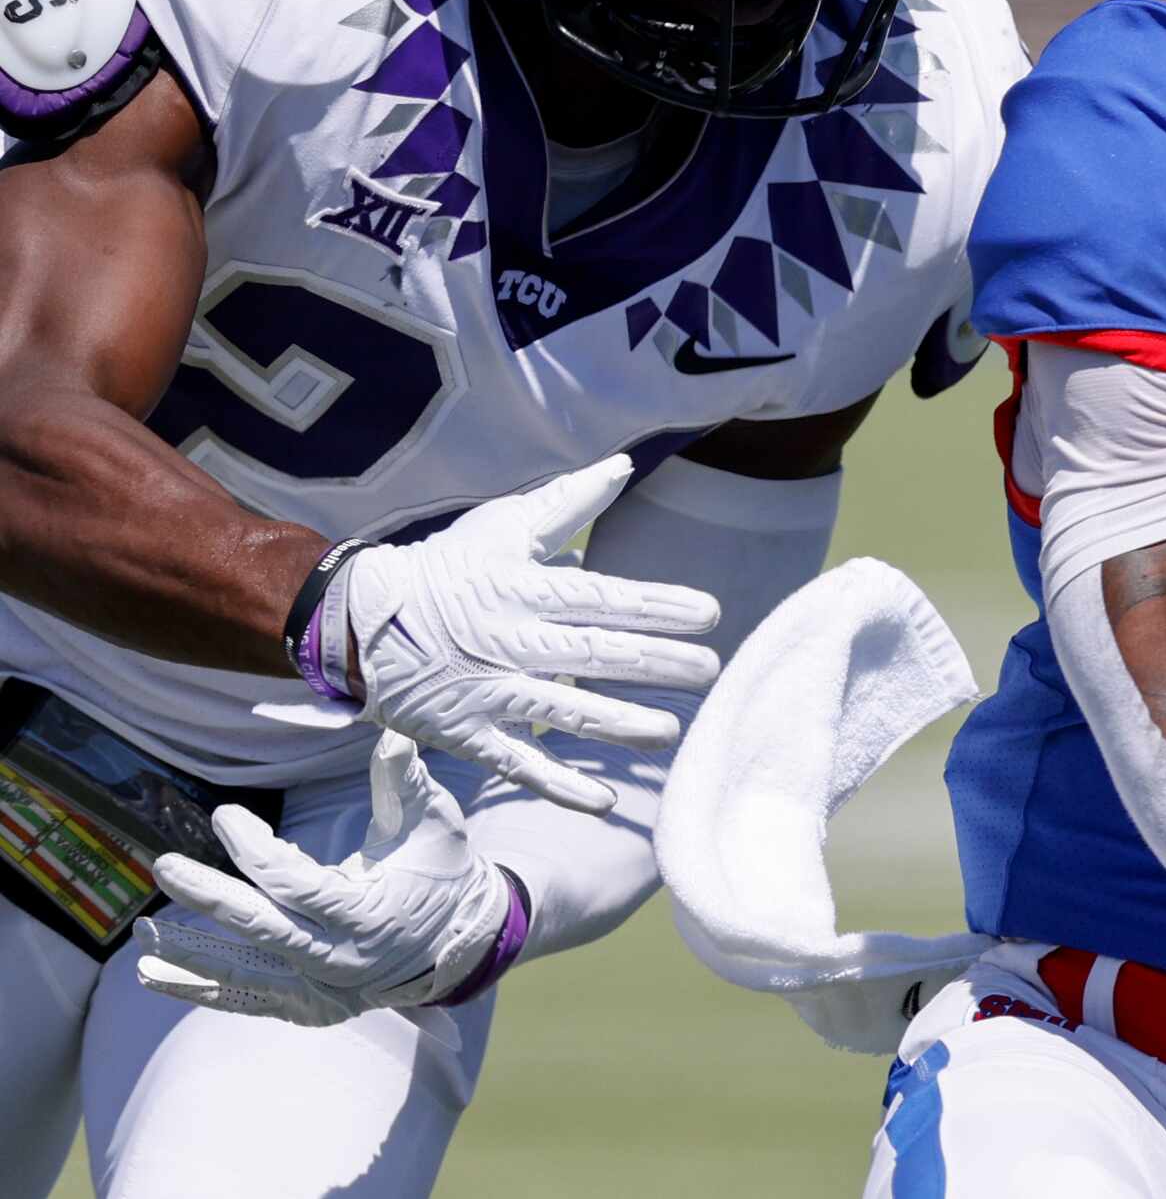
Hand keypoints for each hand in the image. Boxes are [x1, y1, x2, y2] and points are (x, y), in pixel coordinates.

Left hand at [135, 732, 519, 1029]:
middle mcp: (340, 958)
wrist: (459, 942)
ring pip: (242, 973)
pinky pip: (245, 998)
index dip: (253, 850)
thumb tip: (392, 736)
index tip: (225, 817)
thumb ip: (404, 783)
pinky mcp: (308, 1004)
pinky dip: (200, 988)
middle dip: (208, 898)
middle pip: (261, 929)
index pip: (295, 883)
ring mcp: (321, 988)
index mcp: (368, 913)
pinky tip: (154, 976)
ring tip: (141, 933)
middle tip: (164, 866)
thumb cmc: (442, 871)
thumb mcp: (433, 823)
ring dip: (188, 954)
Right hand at [337, 458, 722, 812]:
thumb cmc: (444, 568)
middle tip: (709, 670)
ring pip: (562, 712)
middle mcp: (509, 642)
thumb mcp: (502, 527)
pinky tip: (605, 801)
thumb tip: (621, 465)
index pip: (601, 597)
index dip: (656, 605)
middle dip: (655, 663)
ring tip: (670, 732)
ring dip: (618, 725)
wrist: (355, 621)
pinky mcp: (466, 733)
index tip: (708, 613)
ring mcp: (486, 692)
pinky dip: (560, 785)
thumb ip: (567, 502)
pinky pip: (517, 764)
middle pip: (592, 654)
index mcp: (521, 590)